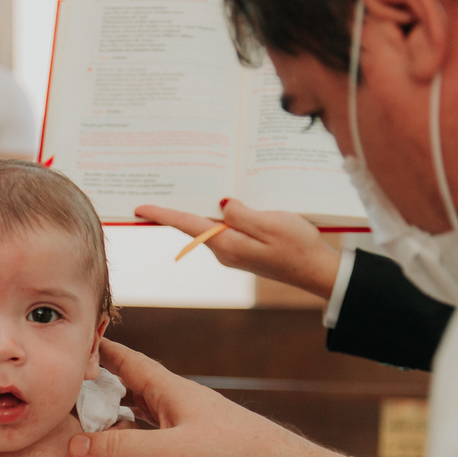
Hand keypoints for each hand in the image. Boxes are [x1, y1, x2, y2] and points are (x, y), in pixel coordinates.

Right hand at [68, 340, 347, 456]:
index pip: (127, 361)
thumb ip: (120, 448)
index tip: (72, 345)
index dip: (99, 351)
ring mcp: (181, 437)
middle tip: (67, 421)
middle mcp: (173, 409)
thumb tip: (75, 446)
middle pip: (124, 402)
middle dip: (97, 414)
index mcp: (170, 391)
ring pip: (135, 440)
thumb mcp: (169, 450)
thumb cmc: (234, 454)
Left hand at [136, 200, 340, 298]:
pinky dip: (219, 213)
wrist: (318, 272)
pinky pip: (226, 227)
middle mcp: (225, 250)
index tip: (139, 209)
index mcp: (228, 244)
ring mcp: (234, 251)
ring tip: (190, 184)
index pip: (188, 225)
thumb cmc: (298, 247)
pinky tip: (221, 200)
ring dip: (201, 207)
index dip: (163, 214)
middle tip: (161, 185)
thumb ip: (242, 214)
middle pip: (194, 224)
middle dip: (177, 207)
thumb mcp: (272, 224)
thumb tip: (220, 204)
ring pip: (211, 224)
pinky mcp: (245, 248)